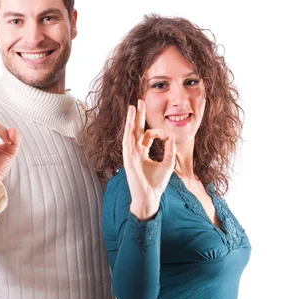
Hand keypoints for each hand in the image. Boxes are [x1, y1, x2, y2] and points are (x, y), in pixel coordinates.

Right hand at [122, 99, 175, 220]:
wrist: (149, 198)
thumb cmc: (156, 184)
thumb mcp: (167, 164)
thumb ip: (170, 150)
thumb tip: (171, 136)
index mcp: (142, 152)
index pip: (148, 135)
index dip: (159, 133)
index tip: (168, 137)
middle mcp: (135, 151)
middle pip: (135, 129)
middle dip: (138, 115)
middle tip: (139, 101)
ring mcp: (130, 154)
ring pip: (130, 132)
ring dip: (131, 119)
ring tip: (133, 106)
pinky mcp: (129, 159)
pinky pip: (128, 142)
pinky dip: (128, 131)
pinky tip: (129, 122)